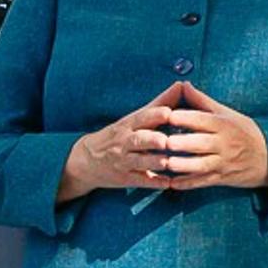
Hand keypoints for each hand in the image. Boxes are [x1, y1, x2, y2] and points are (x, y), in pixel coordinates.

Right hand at [59, 82, 182, 201]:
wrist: (85, 160)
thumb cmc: (119, 134)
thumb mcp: (134, 117)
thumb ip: (160, 102)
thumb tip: (182, 84)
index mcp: (128, 124)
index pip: (141, 118)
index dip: (154, 115)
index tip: (168, 112)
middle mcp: (124, 142)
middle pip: (137, 140)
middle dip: (151, 140)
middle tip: (165, 141)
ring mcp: (123, 161)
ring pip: (139, 161)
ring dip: (154, 162)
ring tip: (168, 162)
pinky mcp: (125, 178)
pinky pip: (140, 181)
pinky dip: (154, 182)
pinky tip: (168, 183)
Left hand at [164, 82, 267, 189]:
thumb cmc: (243, 131)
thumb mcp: (227, 114)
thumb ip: (202, 101)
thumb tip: (183, 85)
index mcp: (224, 125)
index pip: (204, 120)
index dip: (186, 117)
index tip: (168, 115)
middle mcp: (224, 144)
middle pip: (202, 143)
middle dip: (183, 143)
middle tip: (164, 142)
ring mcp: (223, 162)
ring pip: (202, 165)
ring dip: (184, 165)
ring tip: (167, 163)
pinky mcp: (222, 178)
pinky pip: (203, 182)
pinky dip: (188, 184)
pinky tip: (173, 184)